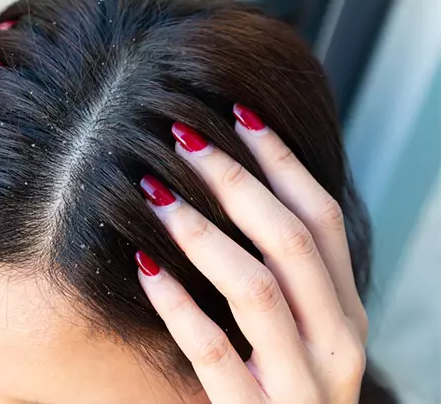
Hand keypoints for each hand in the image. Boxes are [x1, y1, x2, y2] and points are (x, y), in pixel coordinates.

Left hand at [136, 105, 367, 402]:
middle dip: (235, 180)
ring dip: (202, 233)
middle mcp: (338, 343)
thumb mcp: (300, 329)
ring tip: (155, 192)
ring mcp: (301, 385)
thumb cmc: (279, 386)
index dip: (281, 160)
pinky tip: (143, 267)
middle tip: (182, 136)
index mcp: (345, 311)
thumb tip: (241, 189)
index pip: (321, 217)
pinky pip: (213, 350)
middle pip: (290, 240)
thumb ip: (285, 276)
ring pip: (256, 289)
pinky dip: (177, 304)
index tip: (237, 113)